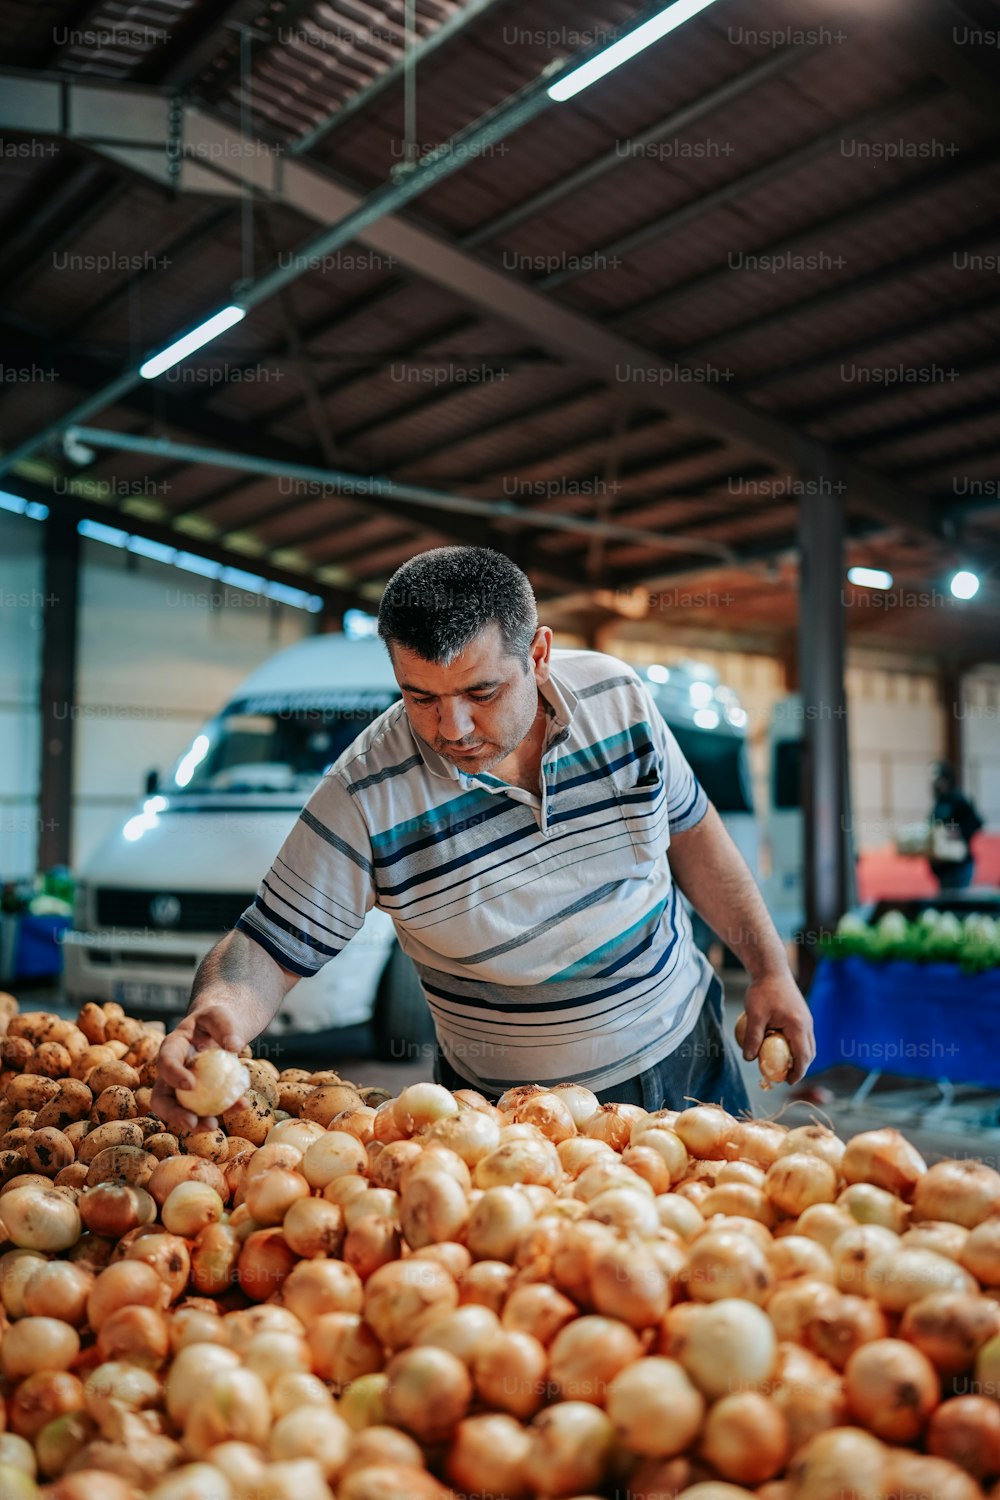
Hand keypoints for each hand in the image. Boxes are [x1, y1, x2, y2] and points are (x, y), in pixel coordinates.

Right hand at [151, 997, 251, 1134]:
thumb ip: (225, 1027)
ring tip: (213, 1126)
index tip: (190, 1085)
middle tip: (191, 1121)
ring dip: (195, 1122)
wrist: (221, 1030)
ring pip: (181, 1110)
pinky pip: (208, 1108)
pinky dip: (224, 1110)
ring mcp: (182, 1088)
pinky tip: (242, 1106)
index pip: (165, 1062)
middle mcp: (171, 1072)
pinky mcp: (200, 1097)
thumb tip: (235, 1047)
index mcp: (172, 1047)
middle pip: (162, 1097)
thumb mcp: (219, 1015)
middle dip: (173, 1113)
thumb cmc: (216, 1020)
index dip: (173, 1075)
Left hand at [740, 970, 815, 1085]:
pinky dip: (796, 1046)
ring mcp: (806, 1019)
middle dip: (800, 1067)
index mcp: (798, 1026)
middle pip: (809, 1052)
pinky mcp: (802, 1015)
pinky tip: (781, 1047)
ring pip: (808, 1044)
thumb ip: (753, 1038)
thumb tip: (749, 1059)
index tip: (788, 1082)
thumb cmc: (762, 990)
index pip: (803, 1056)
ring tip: (784, 1065)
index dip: (798, 1072)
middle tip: (786, 1077)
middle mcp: (807, 1024)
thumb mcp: (755, 1015)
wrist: (771, 969)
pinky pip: (803, 1036)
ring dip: (799, 1057)